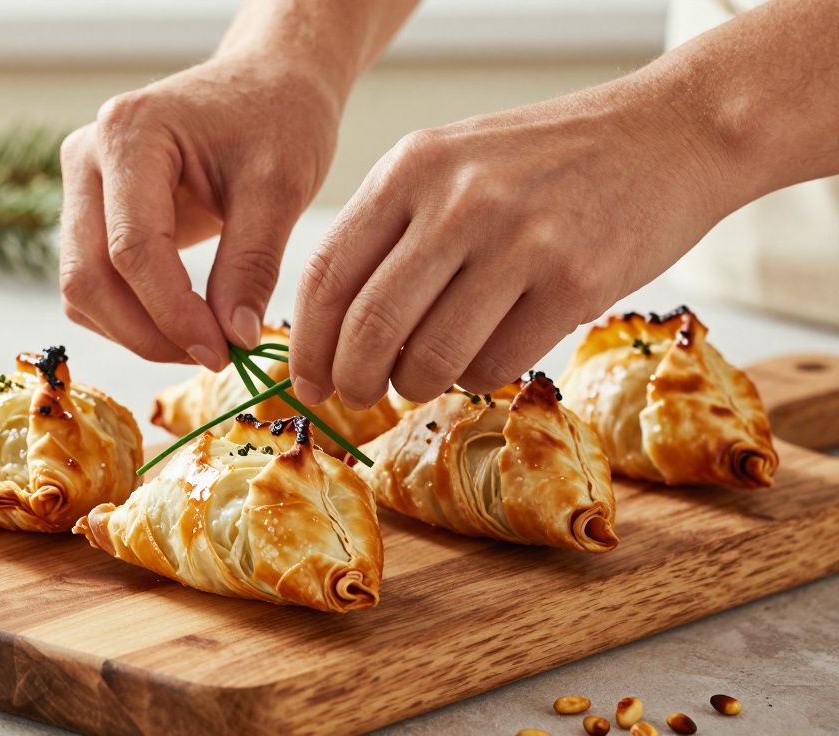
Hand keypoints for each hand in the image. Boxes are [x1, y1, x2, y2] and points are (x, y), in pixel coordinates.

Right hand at [59, 54, 341, 369]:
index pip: (132, 248)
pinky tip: (185, 322)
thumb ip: (252, 265)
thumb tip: (233, 341)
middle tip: (212, 358)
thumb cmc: (278, 117)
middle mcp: (88, 157)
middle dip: (146, 332)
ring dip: (136, 331)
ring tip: (206, 341)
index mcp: (129, 134)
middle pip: (88, 275)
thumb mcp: (280, 186)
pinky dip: (132, 317)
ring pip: (82, 289)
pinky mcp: (92, 213)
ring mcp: (82, 186)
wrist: (268, 84)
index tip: (222, 352)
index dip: (172, 313)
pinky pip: (93, 285)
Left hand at [289, 78, 739, 406]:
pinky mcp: (574, 282)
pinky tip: (489, 351)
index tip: (307, 381)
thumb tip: (331, 333)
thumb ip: (390, 233)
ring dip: (416, 386)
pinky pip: (495, 366)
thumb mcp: (451, 164)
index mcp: (411, 169)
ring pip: (429, 359)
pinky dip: (478, 377)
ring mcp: (518, 241)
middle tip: (358, 396)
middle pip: (369, 327)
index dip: (307, 345)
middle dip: (352, 381)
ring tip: (428, 374)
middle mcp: (457, 201)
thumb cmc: (546, 162)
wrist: (666, 134)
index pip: (328, 275)